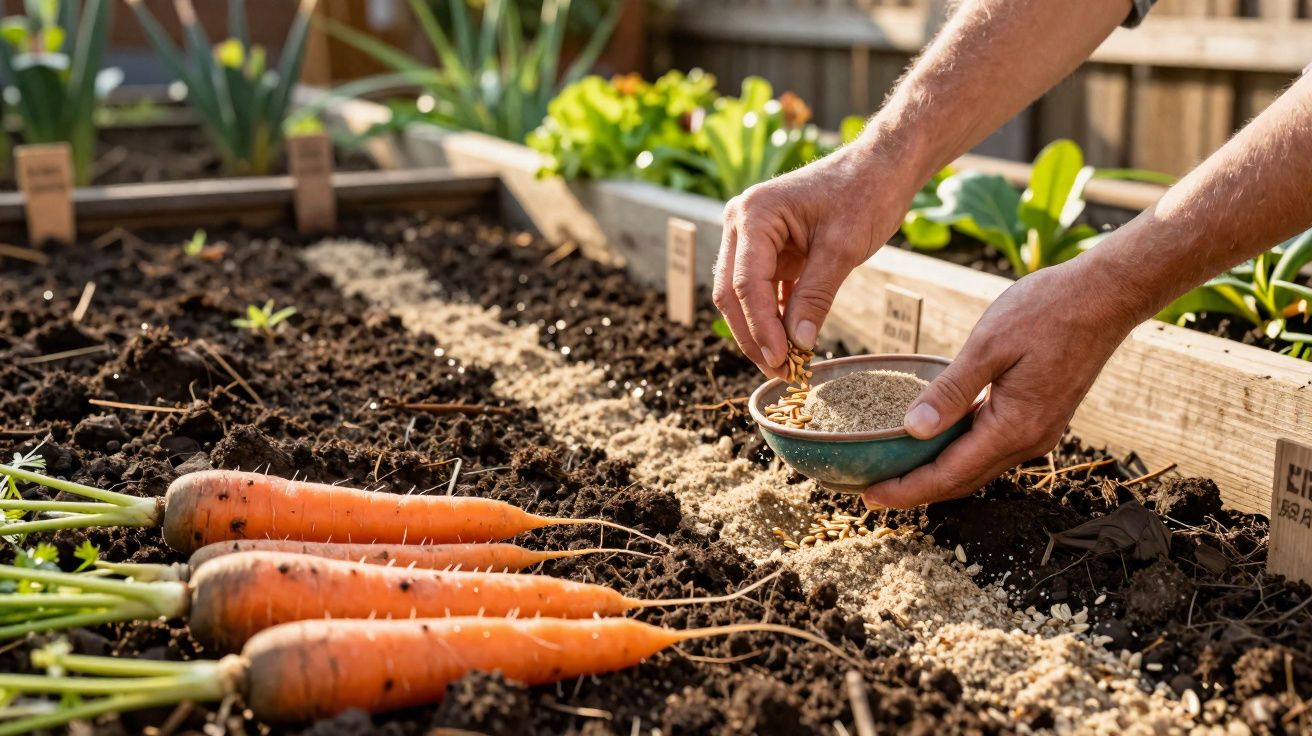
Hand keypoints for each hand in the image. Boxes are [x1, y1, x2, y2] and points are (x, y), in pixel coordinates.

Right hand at [713, 141, 921, 377]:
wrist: (882, 167)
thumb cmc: (866, 193)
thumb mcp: (843, 248)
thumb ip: (816, 296)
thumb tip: (798, 345)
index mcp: (753, 215)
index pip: (744, 283)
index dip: (760, 328)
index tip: (780, 362)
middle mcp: (741, 223)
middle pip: (732, 293)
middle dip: (754, 336)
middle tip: (780, 373)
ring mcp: (751, 237)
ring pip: (743, 297)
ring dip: (762, 331)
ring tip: (787, 366)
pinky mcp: (768, 250)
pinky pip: (762, 291)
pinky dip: (775, 317)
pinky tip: (792, 344)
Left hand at [862, 258, 1143, 508]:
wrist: (1105, 296)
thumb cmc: (1047, 310)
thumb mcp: (988, 345)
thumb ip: (951, 390)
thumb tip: (914, 428)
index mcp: (1014, 426)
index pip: (949, 474)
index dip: (907, 490)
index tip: (871, 496)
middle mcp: (1028, 440)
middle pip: (963, 481)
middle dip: (917, 491)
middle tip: (872, 492)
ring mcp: (1038, 432)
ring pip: (978, 468)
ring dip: (938, 476)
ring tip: (896, 473)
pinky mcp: (1040, 419)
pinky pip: (992, 449)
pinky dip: (960, 455)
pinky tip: (935, 444)